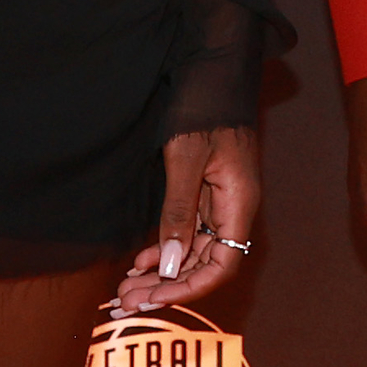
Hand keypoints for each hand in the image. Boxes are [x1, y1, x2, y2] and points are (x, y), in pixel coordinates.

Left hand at [117, 124, 258, 313]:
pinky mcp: (205, 190)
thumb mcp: (187, 158)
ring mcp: (219, 200)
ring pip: (193, 250)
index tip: (154, 298)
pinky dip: (165, 248)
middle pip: (206, 263)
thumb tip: (172, 264)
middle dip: (168, 285)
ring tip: (127, 286)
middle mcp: (233, 208)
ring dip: (163, 271)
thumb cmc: (205, 105)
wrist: (214, 66)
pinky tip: (141, 259)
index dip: (190, 288)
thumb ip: (180, 211)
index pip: (223, 265)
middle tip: (127, 299)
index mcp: (239, 203)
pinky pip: (188, 230)